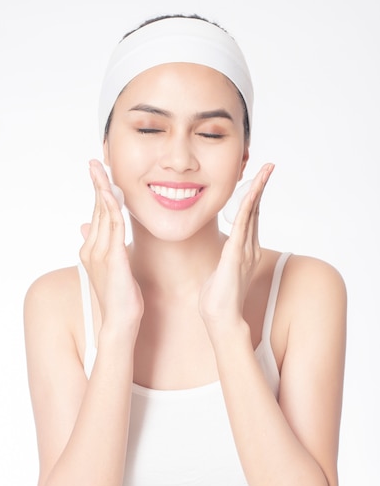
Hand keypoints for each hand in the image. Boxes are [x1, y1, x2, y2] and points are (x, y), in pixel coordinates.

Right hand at [80, 159, 143, 330]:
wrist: (119, 322)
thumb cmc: (120, 299)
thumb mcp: (112, 269)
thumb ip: (105, 248)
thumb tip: (92, 231)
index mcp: (92, 250)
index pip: (96, 214)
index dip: (98, 193)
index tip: (99, 174)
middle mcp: (92, 248)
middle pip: (97, 209)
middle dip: (96, 184)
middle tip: (95, 162)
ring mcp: (99, 253)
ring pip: (103, 214)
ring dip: (102, 190)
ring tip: (101, 170)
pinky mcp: (112, 258)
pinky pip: (113, 226)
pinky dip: (114, 207)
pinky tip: (115, 193)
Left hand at [199, 163, 273, 331]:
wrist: (220, 319)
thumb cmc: (217, 300)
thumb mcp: (219, 273)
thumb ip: (223, 262)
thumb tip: (221, 258)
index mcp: (244, 250)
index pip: (251, 217)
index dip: (254, 196)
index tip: (256, 179)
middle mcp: (249, 247)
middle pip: (256, 210)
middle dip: (261, 186)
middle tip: (268, 166)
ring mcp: (244, 250)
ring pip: (253, 213)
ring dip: (258, 190)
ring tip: (265, 170)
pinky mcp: (236, 255)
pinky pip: (243, 226)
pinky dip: (248, 207)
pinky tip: (251, 192)